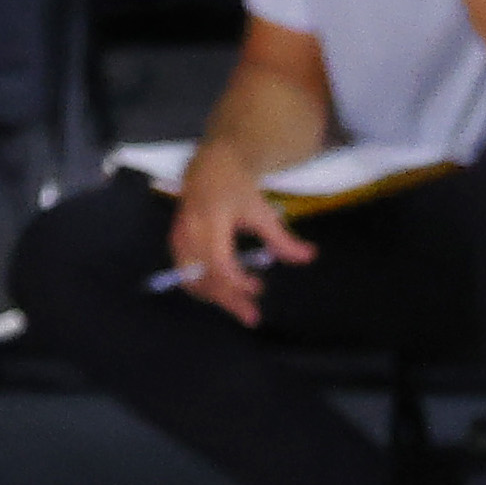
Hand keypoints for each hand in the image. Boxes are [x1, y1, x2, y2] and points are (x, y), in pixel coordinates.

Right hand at [169, 143, 315, 327]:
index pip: (219, 260)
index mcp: (211, 218)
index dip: (237, 281)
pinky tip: (226, 295)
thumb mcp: (262, 211)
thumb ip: (282, 238)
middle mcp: (190, 230)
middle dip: (228, 300)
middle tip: (253, 317)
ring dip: (217, 298)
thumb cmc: (237, 188)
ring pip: (193, 280)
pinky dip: (206, 289)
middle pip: (204, 276)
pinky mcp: (176, 244)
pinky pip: (187, 276)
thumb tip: (310, 256)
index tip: (258, 288)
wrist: (210, 167)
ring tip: (242, 308)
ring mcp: (179, 238)